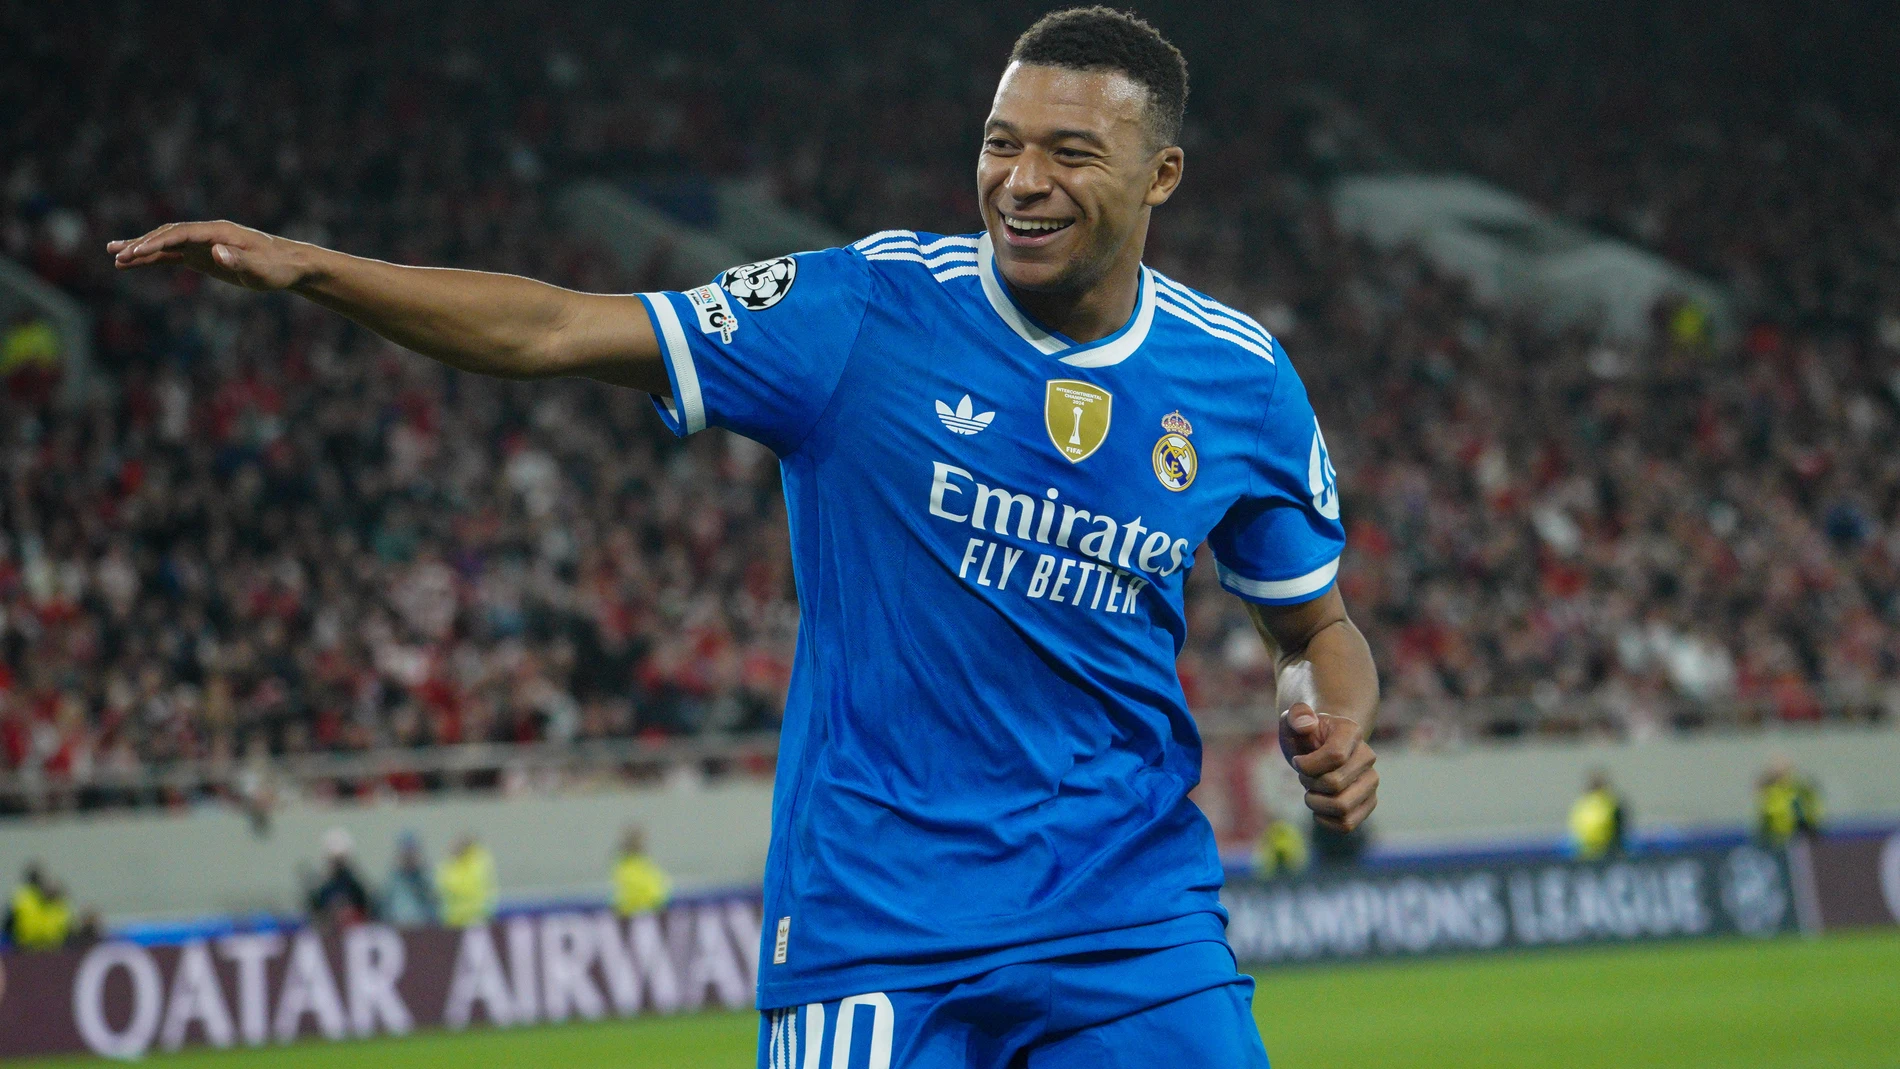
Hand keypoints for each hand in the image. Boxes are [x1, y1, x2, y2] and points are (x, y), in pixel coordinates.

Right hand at [109, 220, 307, 290]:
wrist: (290, 265)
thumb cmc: (278, 267)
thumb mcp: (261, 268)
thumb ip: (240, 259)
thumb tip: (217, 251)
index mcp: (220, 232)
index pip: (182, 234)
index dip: (158, 242)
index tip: (137, 252)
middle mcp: (208, 234)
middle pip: (168, 235)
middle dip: (142, 244)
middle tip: (117, 255)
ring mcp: (203, 244)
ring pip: (166, 244)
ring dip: (141, 250)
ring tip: (114, 256)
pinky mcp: (203, 256)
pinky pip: (172, 256)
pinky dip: (153, 259)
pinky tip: (133, 264)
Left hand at [1279, 703, 1377, 832]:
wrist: (1318, 748)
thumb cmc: (1303, 735)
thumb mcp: (1293, 721)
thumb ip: (1296, 716)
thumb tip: (1306, 723)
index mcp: (1351, 732)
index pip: (1334, 757)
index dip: (1308, 764)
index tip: (1297, 761)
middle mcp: (1367, 757)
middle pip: (1335, 785)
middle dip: (1309, 783)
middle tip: (1304, 777)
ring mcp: (1371, 782)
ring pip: (1343, 808)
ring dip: (1316, 804)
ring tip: (1311, 793)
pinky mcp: (1368, 803)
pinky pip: (1347, 824)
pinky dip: (1326, 820)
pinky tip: (1318, 808)